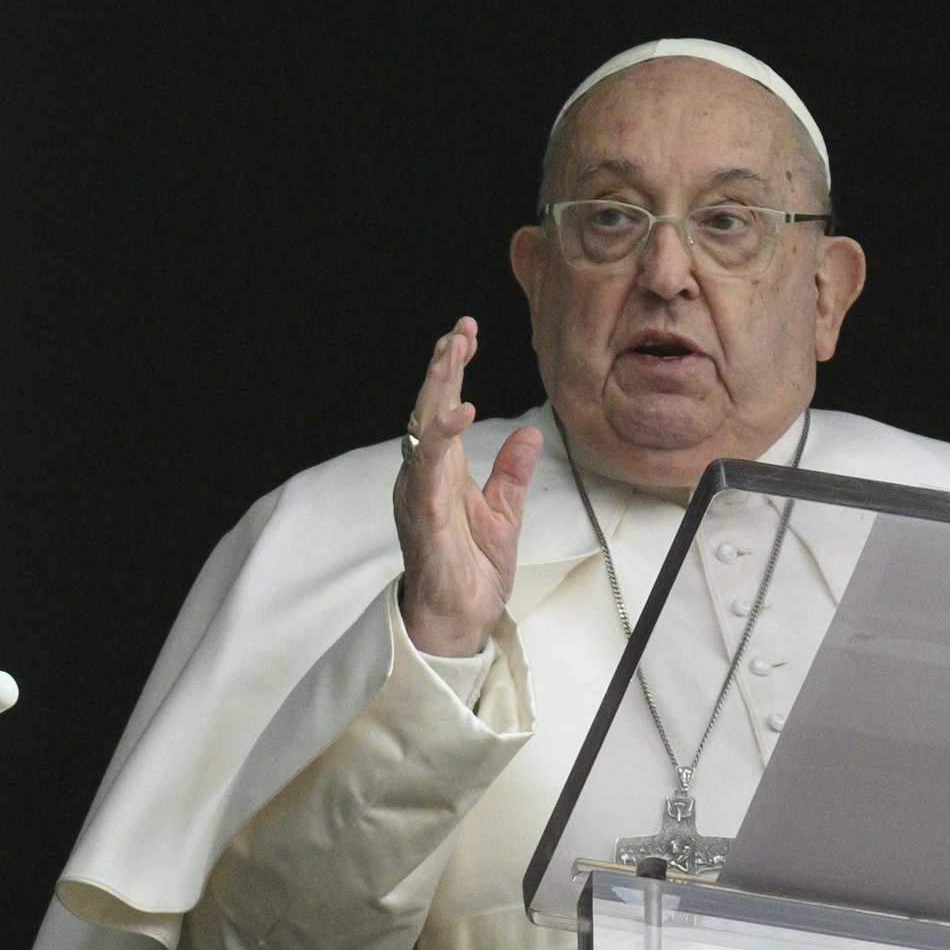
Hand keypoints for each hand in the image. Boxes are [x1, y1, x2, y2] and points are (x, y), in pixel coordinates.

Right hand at [393, 318, 542, 656]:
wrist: (461, 620)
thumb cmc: (472, 572)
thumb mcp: (505, 513)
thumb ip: (511, 472)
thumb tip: (529, 432)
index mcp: (443, 472)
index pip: (445, 409)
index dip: (453, 370)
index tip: (467, 333)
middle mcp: (425, 476)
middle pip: (429, 408)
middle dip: (444, 365)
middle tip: (460, 329)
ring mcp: (420, 494)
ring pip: (423, 428)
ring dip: (438, 387)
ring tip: (454, 351)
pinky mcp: (424, 516)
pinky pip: (429, 469)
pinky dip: (442, 437)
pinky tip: (460, 411)